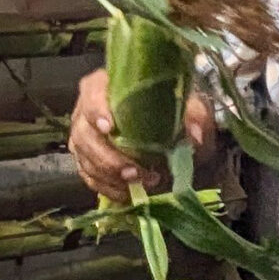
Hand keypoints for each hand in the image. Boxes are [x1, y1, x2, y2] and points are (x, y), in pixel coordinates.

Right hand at [66, 69, 215, 197]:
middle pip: (84, 134)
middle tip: (134, 172)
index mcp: (107, 87)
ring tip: (138, 184)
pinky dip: (107, 188)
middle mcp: (88, 110)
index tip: (109, 128)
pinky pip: (89, 176)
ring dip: (110, 176)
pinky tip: (128, 193)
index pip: (91, 93)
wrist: (168, 126)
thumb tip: (194, 138)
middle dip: (108, 158)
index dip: (96, 111)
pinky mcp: (86, 159)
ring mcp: (84, 136)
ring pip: (85, 158)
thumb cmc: (172, 110)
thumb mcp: (190, 108)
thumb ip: (194, 118)